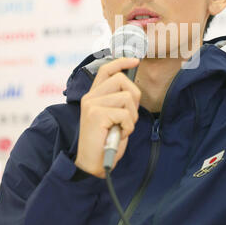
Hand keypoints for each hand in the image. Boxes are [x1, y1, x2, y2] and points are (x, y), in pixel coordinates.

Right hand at [75, 57, 140, 178]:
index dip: (122, 62)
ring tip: (122, 128)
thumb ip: (118, 101)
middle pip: (122, 80)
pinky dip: (129, 127)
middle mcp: (90, 97)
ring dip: (132, 117)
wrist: (93, 164)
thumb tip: (133, 90)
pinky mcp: (96, 114)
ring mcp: (92, 105)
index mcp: (93, 96)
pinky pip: (126, 114)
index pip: (106, 70)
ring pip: (127, 97)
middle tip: (129, 117)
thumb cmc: (105, 141)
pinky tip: (119, 134)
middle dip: (134, 97)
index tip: (135, 61)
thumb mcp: (113, 117)